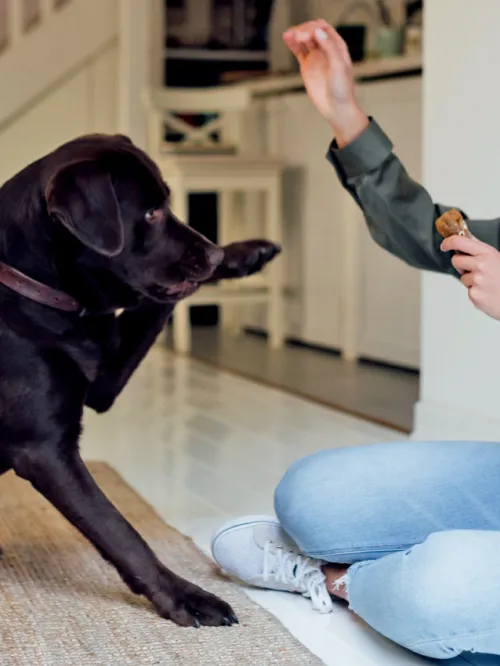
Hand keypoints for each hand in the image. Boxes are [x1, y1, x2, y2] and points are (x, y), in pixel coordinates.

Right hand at [283, 19, 368, 145]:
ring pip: (304, 39)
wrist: (336, 107)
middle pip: (313, 31)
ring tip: (289, 35)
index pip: (324, 28)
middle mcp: (326, 49)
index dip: (315, 28)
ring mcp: (315, 57)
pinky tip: (286, 38)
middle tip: (298, 37)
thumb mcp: (339, 66)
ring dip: (296, 34)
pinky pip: (298, 51)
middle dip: (304, 31)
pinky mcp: (307, 66)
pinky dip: (292, 44)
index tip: (308, 35)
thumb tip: (317, 31)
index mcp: (337, 46)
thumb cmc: (342, 89)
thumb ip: (329, 47)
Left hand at [441, 235, 499, 319]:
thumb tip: (465, 238)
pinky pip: (467, 290)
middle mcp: (481, 265)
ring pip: (462, 277)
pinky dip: (475, 291)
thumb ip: (480, 250)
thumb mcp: (496, 257)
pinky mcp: (474, 294)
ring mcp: (477, 280)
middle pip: (455, 260)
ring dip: (470, 280)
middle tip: (474, 269)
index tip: (445, 245)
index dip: (448, 242)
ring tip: (485, 282)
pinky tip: (486, 291)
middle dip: (461, 264)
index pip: (459, 242)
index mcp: (486, 253)